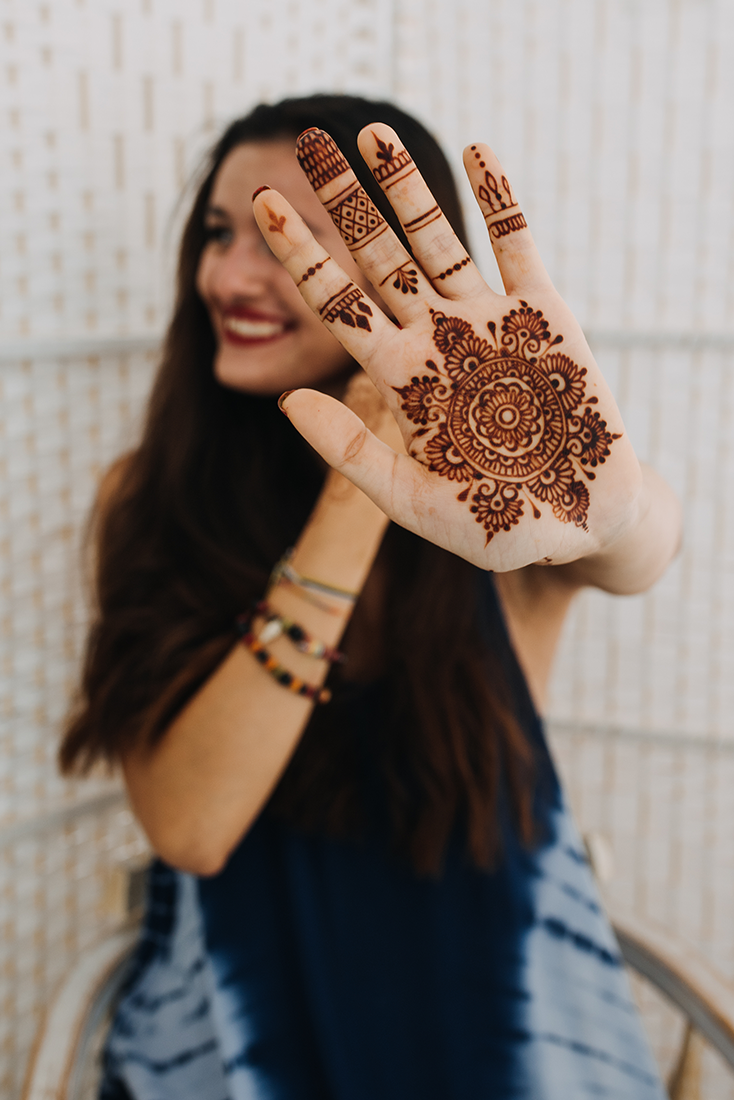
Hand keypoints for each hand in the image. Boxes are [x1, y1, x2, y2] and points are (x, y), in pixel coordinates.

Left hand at [254, 125, 642, 571]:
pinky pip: (516, 245)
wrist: (582, 523)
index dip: (300, 256)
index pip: (337, 306)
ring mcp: (488, 320)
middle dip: (343, 203)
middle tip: (309, 141)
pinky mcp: (544, 312)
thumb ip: (354, 454)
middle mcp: (436, 339)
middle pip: (378, 258)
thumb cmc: (499, 525)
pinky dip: (498, 199)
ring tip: (373, 134)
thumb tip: (286, 402)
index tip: (262, 205)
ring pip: (437, 241)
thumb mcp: (416, 503)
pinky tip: (475, 150)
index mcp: (400, 379)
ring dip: (407, 188)